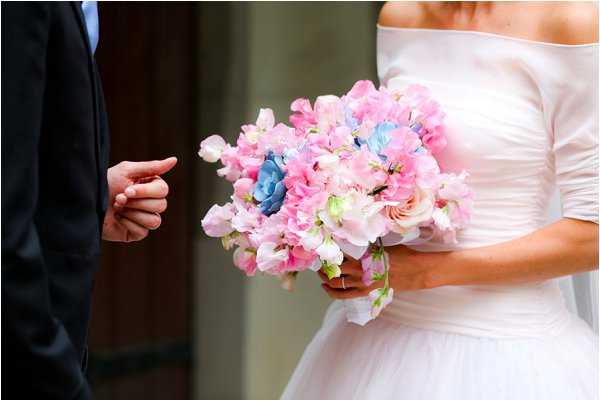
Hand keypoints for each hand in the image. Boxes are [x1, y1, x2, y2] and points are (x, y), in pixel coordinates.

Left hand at [102, 157, 176, 241]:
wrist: (85, 202)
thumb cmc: (105, 183)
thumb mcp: (127, 170)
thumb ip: (152, 167)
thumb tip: (175, 160)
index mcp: (151, 186)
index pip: (163, 190)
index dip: (146, 192)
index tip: (127, 189)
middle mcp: (151, 202)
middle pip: (161, 206)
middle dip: (137, 202)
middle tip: (119, 198)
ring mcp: (144, 219)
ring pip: (155, 221)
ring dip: (132, 213)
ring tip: (118, 208)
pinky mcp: (136, 232)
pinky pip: (143, 231)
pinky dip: (127, 223)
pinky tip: (117, 218)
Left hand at [319, 246, 441, 298]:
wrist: (417, 271)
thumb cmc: (403, 256)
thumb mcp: (383, 248)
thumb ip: (367, 249)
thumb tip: (355, 244)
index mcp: (364, 259)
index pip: (339, 257)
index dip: (328, 255)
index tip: (322, 251)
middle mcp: (361, 273)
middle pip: (334, 273)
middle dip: (323, 269)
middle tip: (318, 265)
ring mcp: (364, 285)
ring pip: (337, 286)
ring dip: (326, 282)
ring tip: (321, 277)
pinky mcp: (367, 293)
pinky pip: (346, 296)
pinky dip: (335, 293)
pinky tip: (330, 289)